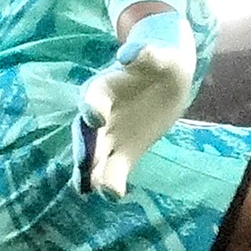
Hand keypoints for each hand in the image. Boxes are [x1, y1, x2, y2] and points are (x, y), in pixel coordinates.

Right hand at [76, 8, 195, 198]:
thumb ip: (146, 54)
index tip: (95, 117)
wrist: (166, 79)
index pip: (93, 97)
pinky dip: (111, 182)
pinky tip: (113, 195)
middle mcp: (101, 114)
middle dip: (84, 148)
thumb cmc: (160, 62)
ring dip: (91, 171)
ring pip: (95, 156)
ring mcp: (110, 136)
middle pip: (87, 133)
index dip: (92, 106)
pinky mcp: (124, 153)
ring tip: (89, 187)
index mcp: (105, 88)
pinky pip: (113, 170)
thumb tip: (129, 55)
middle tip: (83, 165)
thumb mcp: (159, 55)